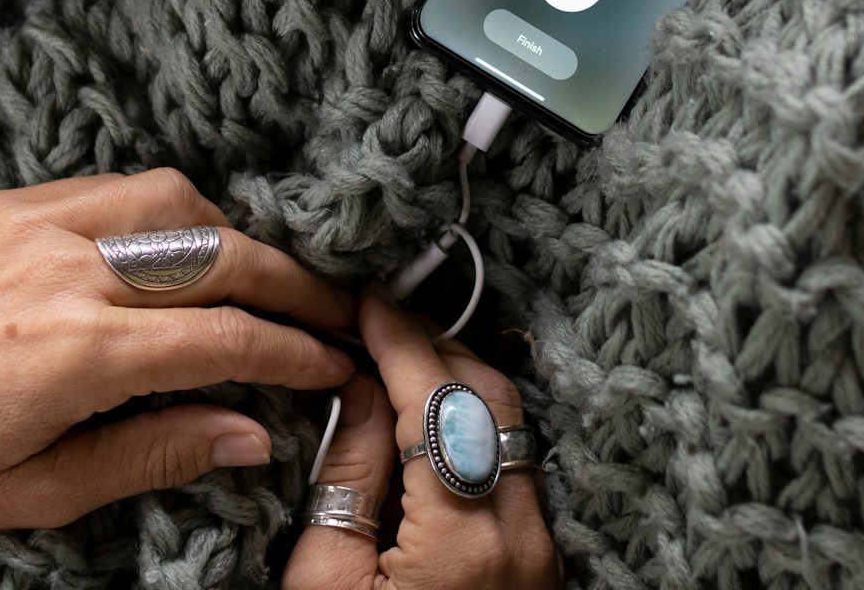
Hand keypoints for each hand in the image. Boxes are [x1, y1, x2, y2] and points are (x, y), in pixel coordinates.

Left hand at [0, 169, 355, 529]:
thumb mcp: (39, 491)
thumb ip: (156, 452)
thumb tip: (250, 436)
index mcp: (76, 353)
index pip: (225, 339)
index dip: (294, 354)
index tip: (332, 367)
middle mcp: (66, 272)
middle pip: (221, 257)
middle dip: (292, 286)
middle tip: (331, 313)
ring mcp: (36, 226)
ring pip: (176, 201)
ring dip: (233, 234)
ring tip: (256, 277)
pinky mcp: (8, 205)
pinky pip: (115, 189)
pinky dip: (166, 213)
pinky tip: (175, 249)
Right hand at [284, 288, 562, 589]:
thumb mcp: (324, 584)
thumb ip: (347, 479)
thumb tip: (360, 389)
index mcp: (463, 542)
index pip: (436, 404)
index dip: (400, 341)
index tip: (369, 302)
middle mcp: (521, 537)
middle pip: (489, 399)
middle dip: (433, 350)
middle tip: (377, 328)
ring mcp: (539, 548)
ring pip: (510, 426)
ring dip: (456, 385)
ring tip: (395, 369)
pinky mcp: (538, 560)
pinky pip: (512, 465)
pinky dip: (471, 428)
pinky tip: (424, 426)